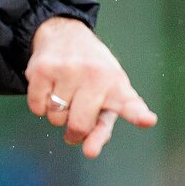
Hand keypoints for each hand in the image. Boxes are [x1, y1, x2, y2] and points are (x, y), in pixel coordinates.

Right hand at [24, 17, 157, 157]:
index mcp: (117, 85)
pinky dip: (40, 105)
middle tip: (76, 115)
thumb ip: (102, 128)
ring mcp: (68, 70)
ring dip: (57, 114)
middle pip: (78, 125)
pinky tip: (49, 88)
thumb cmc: (92, 75)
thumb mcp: (107, 96)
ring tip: (65, 93)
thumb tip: (89, 152)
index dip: (138, 114)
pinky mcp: (43, 68)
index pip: (129, 104)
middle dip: (74, 130)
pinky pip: (36, 107)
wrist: (65, 33)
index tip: (148, 120)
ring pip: (55, 118)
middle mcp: (95, 75)